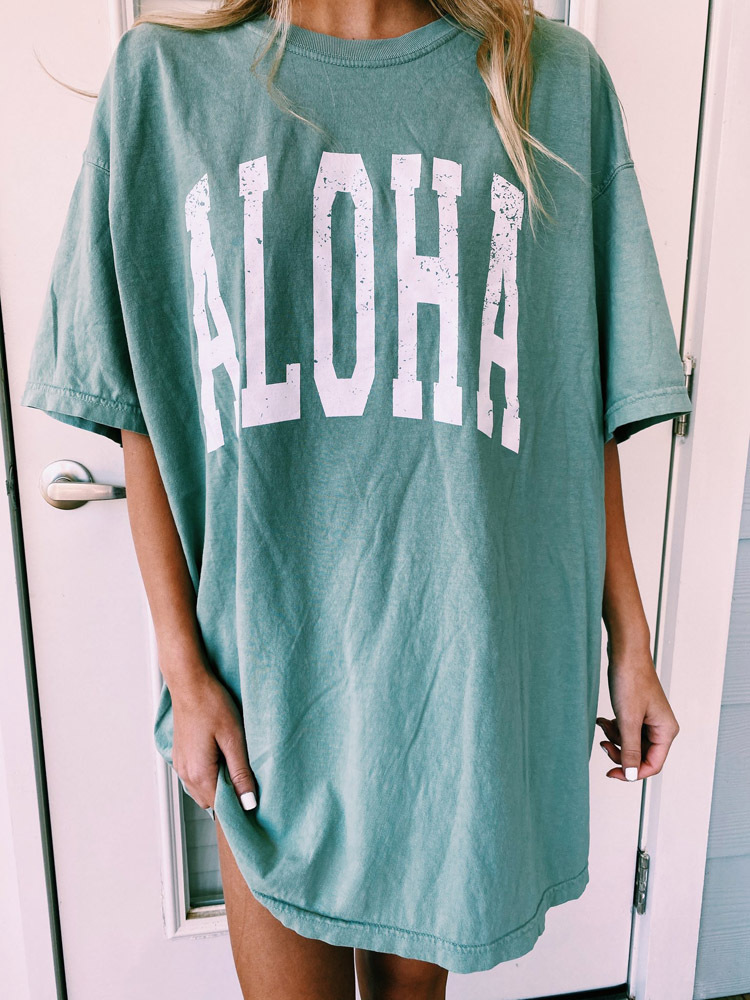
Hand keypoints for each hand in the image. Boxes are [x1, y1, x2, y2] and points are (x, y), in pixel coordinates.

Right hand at [170, 669, 257, 812]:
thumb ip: (241, 773)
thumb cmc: (212, 704)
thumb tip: (248, 803)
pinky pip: (196, 777)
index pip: (220, 807)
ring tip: (235, 763)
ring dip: (219, 784)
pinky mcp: (180, 756)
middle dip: (229, 796)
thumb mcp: (234, 738)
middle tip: (247, 777)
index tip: (254, 798)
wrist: (189, 683)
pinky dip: (209, 774)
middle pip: (210, 801)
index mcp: (199, 774)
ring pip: (203, 790)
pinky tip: (221, 756)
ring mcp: (180, 765)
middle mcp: (185, 774)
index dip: (239, 805)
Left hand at [596, 641, 679, 781]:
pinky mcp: (637, 711)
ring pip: (631, 742)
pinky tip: (602, 719)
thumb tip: (631, 774)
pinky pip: (626, 729)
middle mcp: (661, 726)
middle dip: (620, 752)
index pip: (653, 765)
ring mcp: (649, 719)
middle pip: (641, 755)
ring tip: (603, 723)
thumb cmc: (631, 679)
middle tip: (602, 744)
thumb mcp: (628, 719)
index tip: (611, 773)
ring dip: (614, 737)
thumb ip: (630, 749)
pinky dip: (614, 727)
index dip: (632, 773)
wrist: (625, 651)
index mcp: (666, 731)